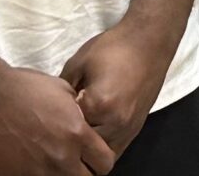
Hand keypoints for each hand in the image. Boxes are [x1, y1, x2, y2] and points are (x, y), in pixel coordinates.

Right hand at [0, 65, 115, 175]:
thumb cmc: (22, 88)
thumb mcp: (62, 90)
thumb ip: (79, 115)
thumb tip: (86, 124)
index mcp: (76, 134)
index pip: (105, 162)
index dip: (100, 160)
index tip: (93, 156)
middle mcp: (60, 157)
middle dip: (84, 171)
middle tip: (74, 162)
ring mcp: (35, 171)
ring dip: (59, 174)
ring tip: (50, 162)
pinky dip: (34, 175)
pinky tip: (29, 163)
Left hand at [56, 22, 175, 160]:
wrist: (150, 41)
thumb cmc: (113, 48)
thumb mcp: (78, 64)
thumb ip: (62, 92)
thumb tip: (50, 110)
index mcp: (99, 105)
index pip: (68, 130)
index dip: (56, 124)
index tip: (48, 118)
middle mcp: (116, 123)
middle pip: (85, 148)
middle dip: (72, 140)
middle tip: (61, 127)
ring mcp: (128, 129)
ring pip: (102, 155)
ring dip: (88, 148)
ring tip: (77, 132)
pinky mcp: (136, 129)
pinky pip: (116, 150)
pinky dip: (103, 147)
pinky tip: (94, 132)